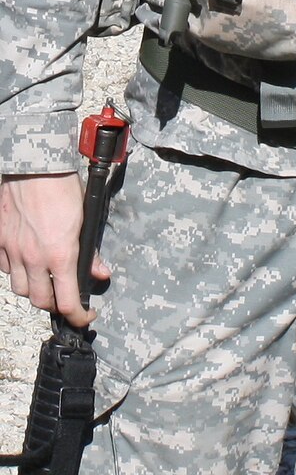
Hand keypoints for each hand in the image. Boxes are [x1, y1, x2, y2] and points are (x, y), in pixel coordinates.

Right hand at [0, 172, 108, 326]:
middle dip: (55, 304)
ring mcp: (12, 251)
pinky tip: (24, 261)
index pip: (68, 301)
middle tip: (65, 296)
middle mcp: (33, 258)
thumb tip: (100, 272)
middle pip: (40, 301)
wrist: (35, 164)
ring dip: (33, 289)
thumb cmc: (63, 186)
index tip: (85, 316)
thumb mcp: (85, 217)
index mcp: (60, 255)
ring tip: (44, 280)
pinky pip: (4, 268)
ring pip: (19, 288)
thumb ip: (90, 250)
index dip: (78, 315)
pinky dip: (14, 271)